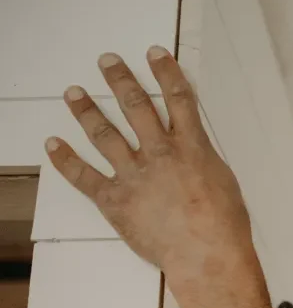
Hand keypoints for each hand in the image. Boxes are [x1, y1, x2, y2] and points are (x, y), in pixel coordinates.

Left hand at [45, 47, 253, 288]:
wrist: (207, 254)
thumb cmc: (225, 225)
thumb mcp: (224, 183)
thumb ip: (204, 162)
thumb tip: (195, 154)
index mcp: (192, 148)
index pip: (179, 99)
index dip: (166, 72)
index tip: (154, 53)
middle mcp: (161, 153)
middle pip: (137, 107)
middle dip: (120, 80)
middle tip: (107, 62)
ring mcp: (135, 175)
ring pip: (105, 134)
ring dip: (87, 110)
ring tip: (73, 93)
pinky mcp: (116, 200)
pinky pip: (84, 177)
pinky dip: (66, 159)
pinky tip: (53, 144)